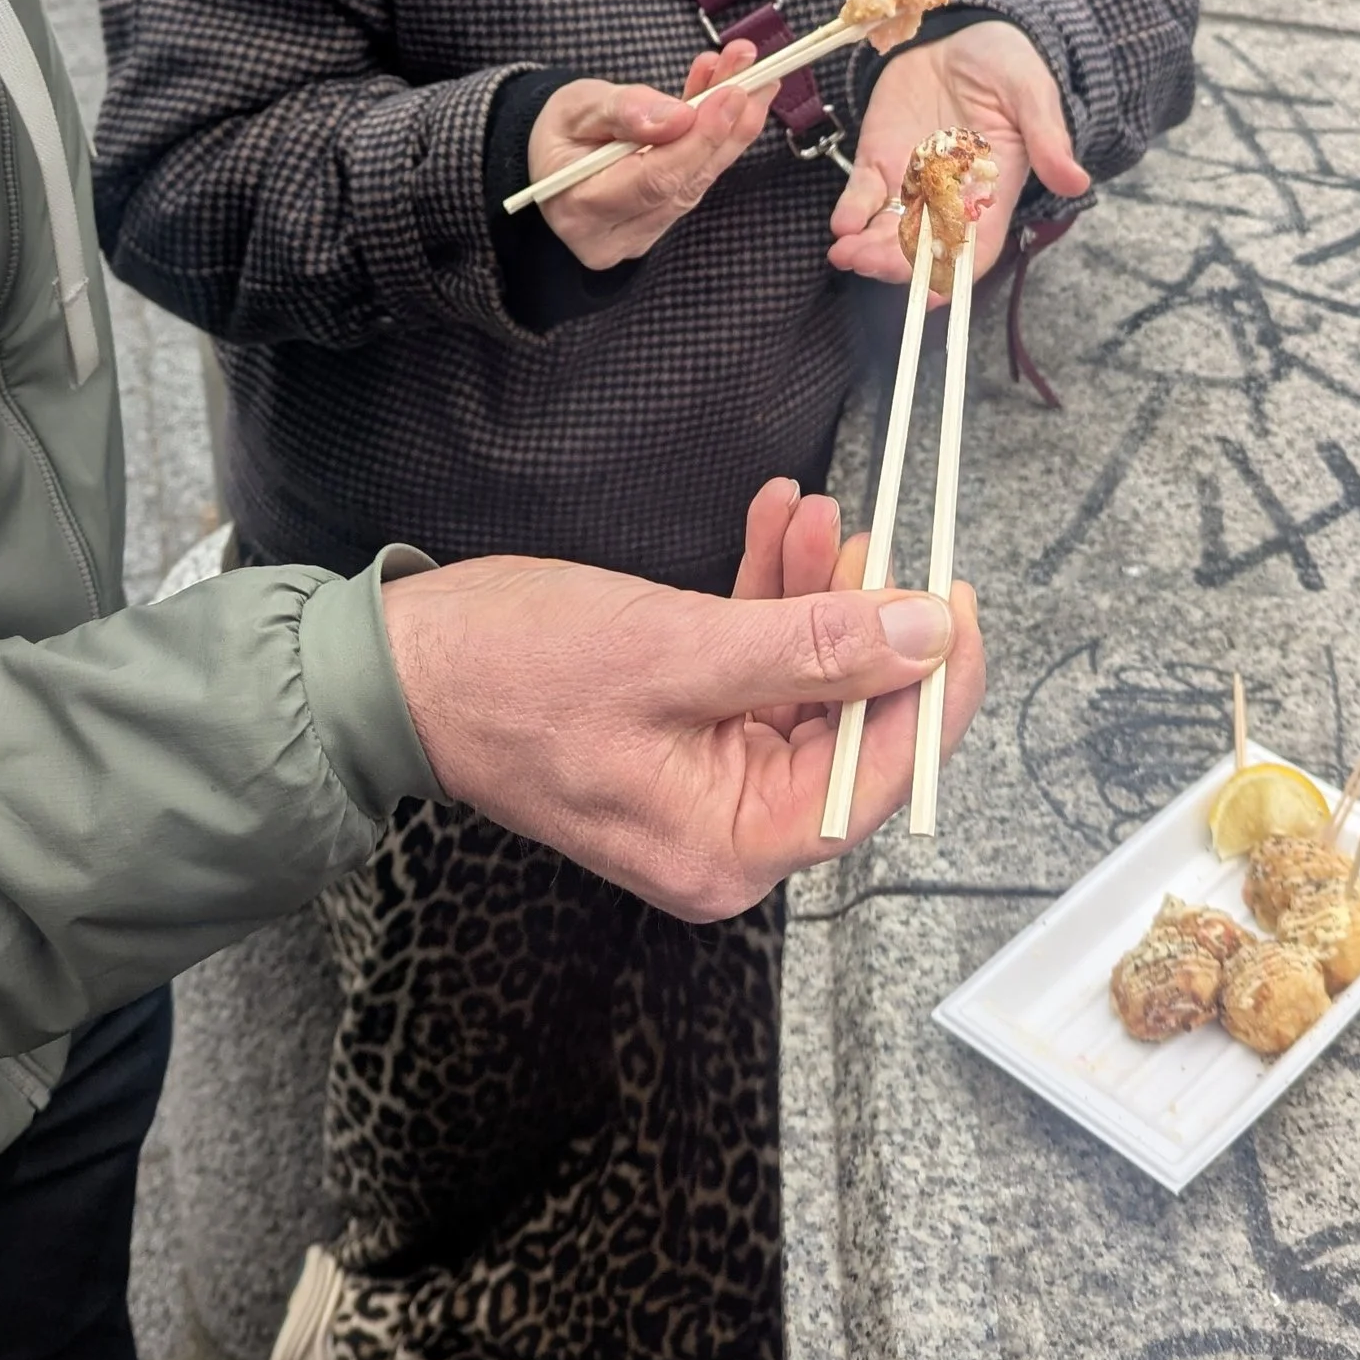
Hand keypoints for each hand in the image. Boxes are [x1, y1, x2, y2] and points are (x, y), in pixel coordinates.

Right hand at [381, 512, 984, 919]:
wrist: (399, 668)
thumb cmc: (511, 677)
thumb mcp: (677, 651)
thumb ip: (810, 646)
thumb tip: (920, 636)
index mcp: (730, 846)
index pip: (873, 779)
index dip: (931, 689)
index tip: (959, 608)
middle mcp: (723, 830)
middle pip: (845, 725)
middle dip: (865, 622)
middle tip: (883, 540)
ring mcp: (701, 779)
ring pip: (801, 680)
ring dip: (815, 592)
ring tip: (814, 513)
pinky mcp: (679, 728)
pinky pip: (752, 664)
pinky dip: (768, 597)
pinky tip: (775, 528)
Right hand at [526, 36, 777, 268]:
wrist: (553, 156)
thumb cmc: (559, 129)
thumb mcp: (577, 106)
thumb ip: (623, 110)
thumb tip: (680, 116)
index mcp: (579, 208)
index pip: (653, 179)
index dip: (697, 138)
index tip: (732, 94)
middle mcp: (611, 235)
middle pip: (683, 182)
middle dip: (726, 126)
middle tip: (760, 79)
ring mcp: (640, 236)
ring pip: (698, 179)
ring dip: (731, 127)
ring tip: (754, 80)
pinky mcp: (661, 224)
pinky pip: (696, 179)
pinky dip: (718, 138)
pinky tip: (734, 100)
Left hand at [827, 19, 1088, 287]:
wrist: (963, 31)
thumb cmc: (1007, 65)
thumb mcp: (1032, 94)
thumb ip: (1047, 138)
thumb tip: (1076, 180)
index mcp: (993, 191)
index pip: (977, 247)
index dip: (957, 275)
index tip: (934, 294)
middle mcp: (950, 197)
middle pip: (925, 246)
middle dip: (897, 262)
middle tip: (871, 263)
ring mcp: (912, 181)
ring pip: (888, 229)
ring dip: (867, 247)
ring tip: (847, 252)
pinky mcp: (880, 158)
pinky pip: (863, 194)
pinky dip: (850, 211)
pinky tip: (840, 224)